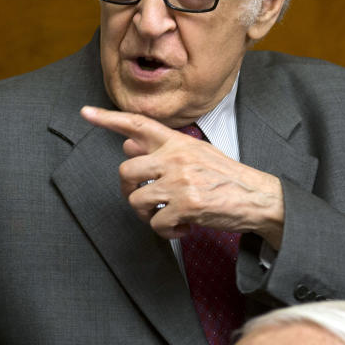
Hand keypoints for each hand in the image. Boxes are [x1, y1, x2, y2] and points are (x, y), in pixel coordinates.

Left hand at [81, 106, 284, 248]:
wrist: (259, 198)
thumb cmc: (224, 177)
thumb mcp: (194, 153)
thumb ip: (160, 149)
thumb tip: (126, 143)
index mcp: (177, 142)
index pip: (138, 124)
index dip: (108, 118)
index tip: (85, 113)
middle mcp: (176, 158)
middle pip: (126, 170)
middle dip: (129, 189)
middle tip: (146, 199)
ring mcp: (181, 182)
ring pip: (137, 199)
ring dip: (147, 214)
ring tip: (167, 214)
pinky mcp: (187, 206)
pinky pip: (157, 223)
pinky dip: (166, 231)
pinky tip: (182, 226)